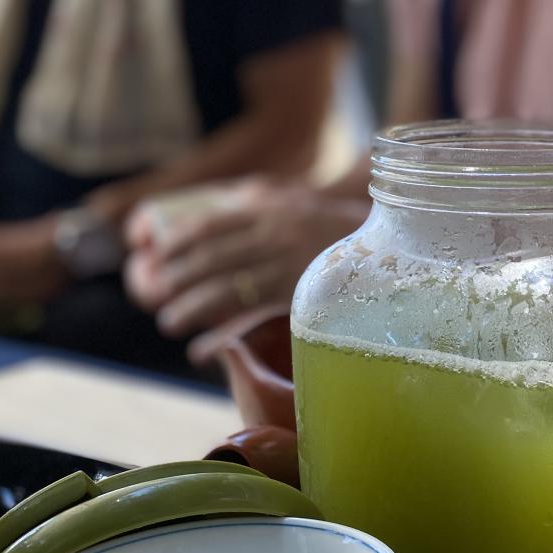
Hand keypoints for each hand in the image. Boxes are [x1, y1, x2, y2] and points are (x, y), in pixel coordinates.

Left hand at [123, 178, 368, 347]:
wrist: (399, 244)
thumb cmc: (340, 225)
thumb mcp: (297, 200)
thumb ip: (258, 201)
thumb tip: (208, 214)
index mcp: (272, 208)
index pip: (209, 223)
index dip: (176, 241)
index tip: (154, 254)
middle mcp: (278, 234)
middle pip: (211, 259)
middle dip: (175, 279)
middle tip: (155, 295)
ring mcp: (292, 267)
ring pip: (225, 291)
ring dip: (188, 309)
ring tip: (170, 323)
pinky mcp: (306, 300)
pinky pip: (253, 323)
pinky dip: (222, 339)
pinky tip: (203, 352)